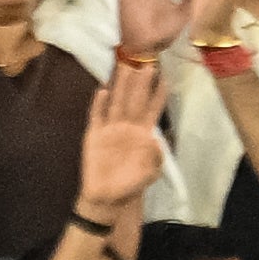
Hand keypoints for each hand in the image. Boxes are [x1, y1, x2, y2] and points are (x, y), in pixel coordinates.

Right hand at [72, 59, 167, 220]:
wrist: (108, 198)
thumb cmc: (131, 184)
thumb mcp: (151, 172)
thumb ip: (155, 157)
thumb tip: (157, 141)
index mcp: (143, 133)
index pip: (152, 108)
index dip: (158, 93)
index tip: (164, 75)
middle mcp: (127, 126)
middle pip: (134, 99)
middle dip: (140, 82)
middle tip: (146, 61)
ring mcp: (110, 129)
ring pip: (117, 102)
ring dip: (120, 85)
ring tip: (124, 66)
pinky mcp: (93, 136)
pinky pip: (96, 117)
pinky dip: (99, 105)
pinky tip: (102, 91)